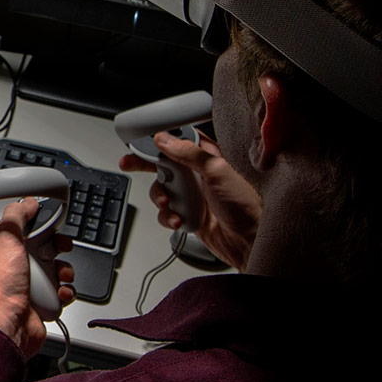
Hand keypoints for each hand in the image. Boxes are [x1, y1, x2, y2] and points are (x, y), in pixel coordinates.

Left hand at [0, 197, 75, 358]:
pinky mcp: (40, 300)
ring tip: (62, 274)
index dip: (35, 220)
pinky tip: (62, 292)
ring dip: (64, 269)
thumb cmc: (0, 288)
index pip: (19, 225)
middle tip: (61, 246)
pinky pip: (60, 290)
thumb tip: (27, 203)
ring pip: (54, 268)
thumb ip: (16, 215)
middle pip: (42, 245)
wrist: (8, 326)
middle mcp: (12, 264)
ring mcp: (26, 283)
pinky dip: (66, 290)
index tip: (48, 219)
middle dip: (56, 246)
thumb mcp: (5, 238)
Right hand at [119, 132, 259, 268]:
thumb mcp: (218, 170)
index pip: (178, 141)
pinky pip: (168, 213)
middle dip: (146, 165)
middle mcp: (200, 175)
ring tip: (169, 204)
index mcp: (209, 156)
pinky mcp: (190, 216)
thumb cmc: (248, 205)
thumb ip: (189, 153)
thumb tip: (165, 139)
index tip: (141, 141)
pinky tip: (178, 220)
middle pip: (165, 164)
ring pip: (163, 190)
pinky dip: (168, 217)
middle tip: (129, 162)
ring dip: (161, 198)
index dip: (159, 140)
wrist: (252, 242)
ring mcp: (194, 196)